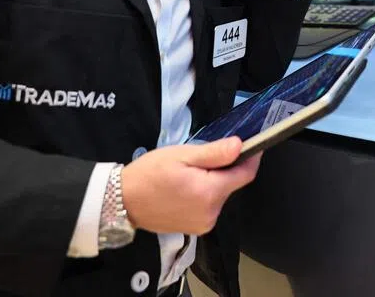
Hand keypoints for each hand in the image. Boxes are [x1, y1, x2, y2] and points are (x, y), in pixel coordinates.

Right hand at [121, 137, 262, 235]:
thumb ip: (214, 153)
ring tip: (189, 174)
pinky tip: (187, 188)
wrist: (122, 201)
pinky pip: (210, 206)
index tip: (252, 145)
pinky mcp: (196, 228)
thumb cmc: (149, 174)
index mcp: (209, 193)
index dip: (251, 158)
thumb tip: (240, 146)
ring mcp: (204, 224)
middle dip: (224, 169)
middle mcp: (211, 213)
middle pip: (232, 184)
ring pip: (221, 195)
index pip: (245, 174)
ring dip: (214, 182)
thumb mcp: (182, 155)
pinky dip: (205, 194)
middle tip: (202, 158)